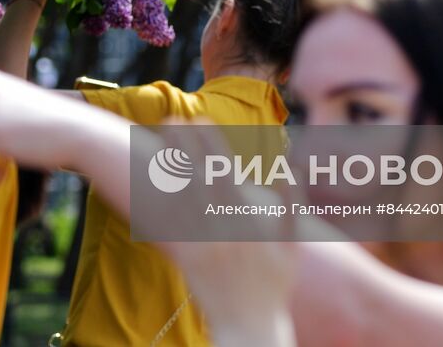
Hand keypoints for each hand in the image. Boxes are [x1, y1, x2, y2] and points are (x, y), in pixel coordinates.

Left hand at [156, 121, 298, 346]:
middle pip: (197, 177)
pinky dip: (157, 202)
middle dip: (184, 147)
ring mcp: (199, 242)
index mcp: (245, 220)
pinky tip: (149, 183)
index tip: (200, 117)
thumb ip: (292, 204)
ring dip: (169, 167)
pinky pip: (167, 227)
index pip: (223, 169)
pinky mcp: (184, 258)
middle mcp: (219, 228)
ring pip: (179, 198)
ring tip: (158, 143)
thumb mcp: (293, 247)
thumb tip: (292, 167)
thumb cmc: (275, 286)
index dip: (210, 142)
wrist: (250, 327)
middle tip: (171, 119)